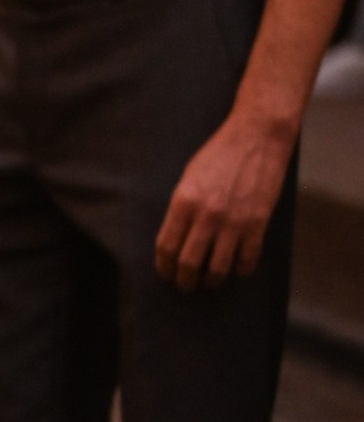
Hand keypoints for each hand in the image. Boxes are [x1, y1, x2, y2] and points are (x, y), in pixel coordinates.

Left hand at [154, 109, 295, 286]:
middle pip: (188, 263)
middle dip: (184, 280)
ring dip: (211, 281)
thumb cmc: (219, 153)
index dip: (164, 267)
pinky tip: (237, 270)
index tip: (166, 273)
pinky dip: (240, 270)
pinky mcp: (257, 223)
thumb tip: (175, 238)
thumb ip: (181, 207)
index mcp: (183, 202)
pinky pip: (246, 259)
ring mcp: (233, 221)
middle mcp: (206, 215)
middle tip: (186, 285)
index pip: (166, 247)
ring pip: (217, 268)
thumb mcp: (189, 177)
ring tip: (209, 282)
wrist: (257, 136)